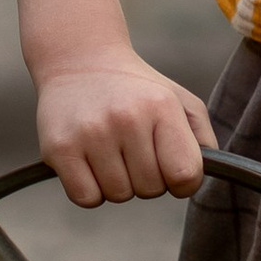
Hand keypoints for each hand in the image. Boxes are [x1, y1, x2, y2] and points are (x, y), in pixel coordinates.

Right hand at [34, 57, 215, 206]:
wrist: (79, 61)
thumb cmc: (137, 89)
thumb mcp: (180, 100)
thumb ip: (202, 139)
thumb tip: (199, 179)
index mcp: (162, 107)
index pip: (185, 174)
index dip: (183, 183)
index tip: (171, 170)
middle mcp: (127, 118)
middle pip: (151, 189)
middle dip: (148, 179)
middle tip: (134, 152)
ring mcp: (91, 133)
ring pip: (118, 195)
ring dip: (118, 184)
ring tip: (112, 152)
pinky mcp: (59, 148)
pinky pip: (86, 198)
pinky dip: (91, 191)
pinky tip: (90, 164)